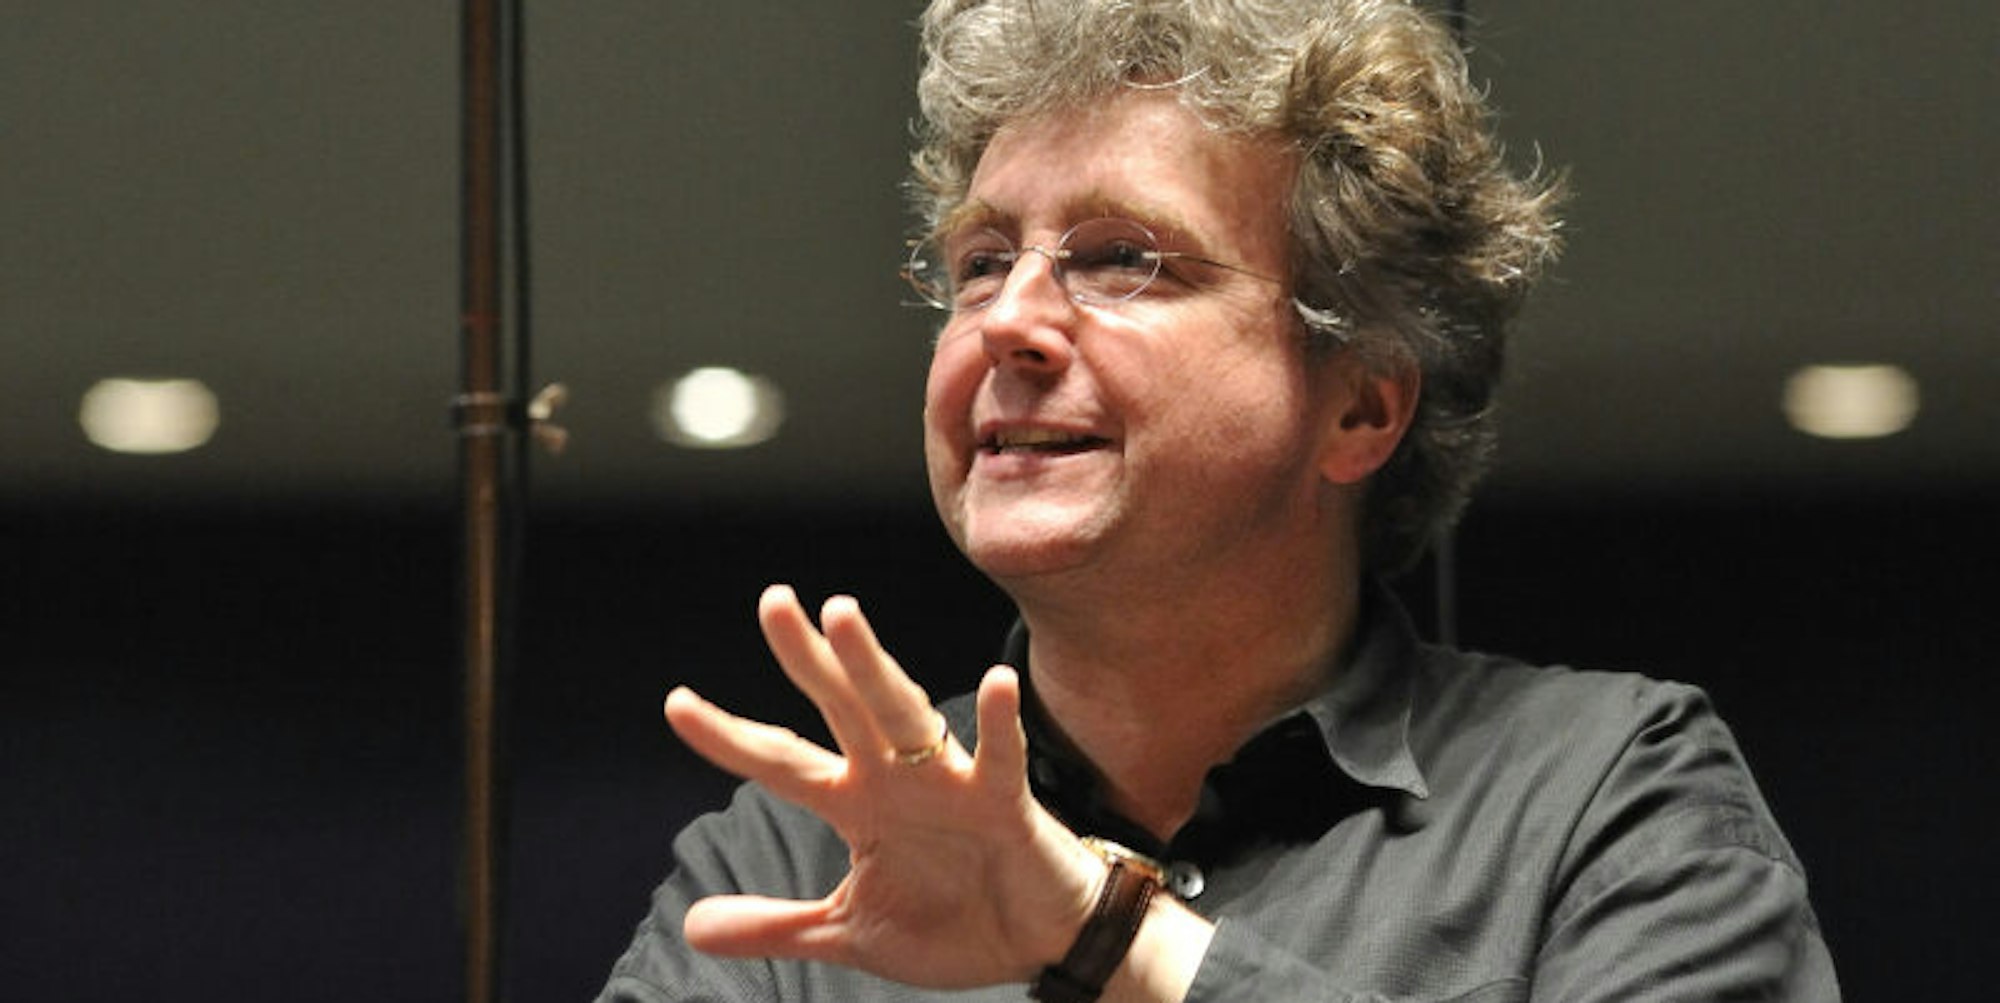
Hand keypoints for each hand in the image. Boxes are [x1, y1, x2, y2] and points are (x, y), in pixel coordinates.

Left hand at [663, 584, 1101, 988]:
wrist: (1039, 944)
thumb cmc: (954, 922)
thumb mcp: (850, 931)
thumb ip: (776, 925)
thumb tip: (692, 925)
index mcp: (857, 804)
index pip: (781, 762)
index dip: (729, 737)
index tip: (676, 703)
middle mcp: (896, 780)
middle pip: (842, 706)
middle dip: (808, 657)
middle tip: (773, 601)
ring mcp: (950, 785)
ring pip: (905, 714)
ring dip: (874, 668)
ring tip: (842, 618)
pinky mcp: (1005, 803)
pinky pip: (999, 758)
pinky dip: (999, 723)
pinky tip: (995, 683)